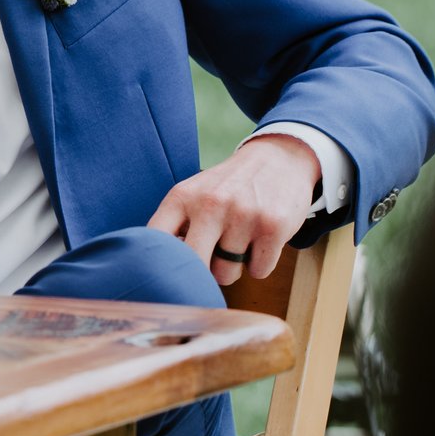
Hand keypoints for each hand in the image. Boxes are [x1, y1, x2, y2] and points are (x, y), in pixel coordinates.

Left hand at [147, 135, 319, 287]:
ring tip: (238, 243)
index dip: (160, 264)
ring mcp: (242, 214)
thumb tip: (163, 271)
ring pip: (227, 274)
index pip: (156, 240)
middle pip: (193, 266)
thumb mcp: (194, 194)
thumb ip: (175, 227)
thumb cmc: (227, 188)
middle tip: (209, 263)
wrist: (278, 160)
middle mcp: (210, 204)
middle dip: (201, 275)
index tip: (169, 273)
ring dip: (233, 268)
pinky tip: (260, 242)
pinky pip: (258, 271)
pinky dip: (259, 264)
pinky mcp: (273, 226)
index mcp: (182, 196)